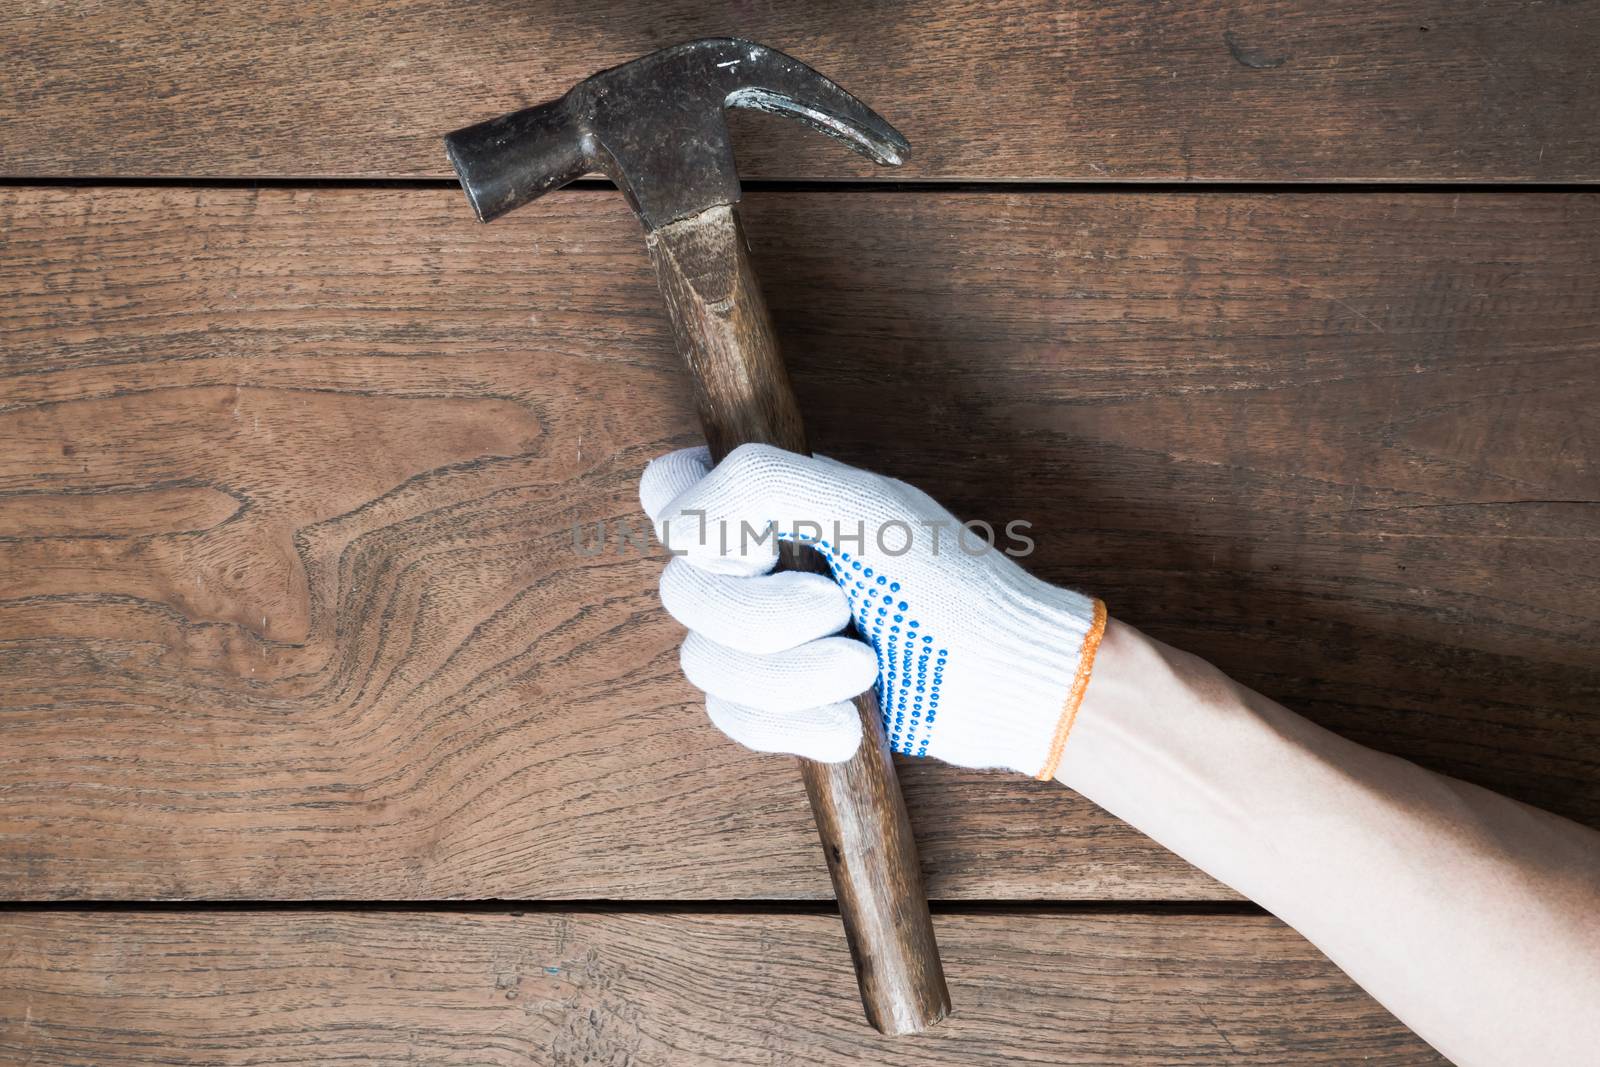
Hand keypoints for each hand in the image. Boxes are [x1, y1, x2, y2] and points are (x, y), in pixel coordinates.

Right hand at [640, 444, 1105, 776]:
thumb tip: (679, 525)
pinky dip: (794, 724)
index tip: (761, 549)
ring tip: (864, 672)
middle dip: (767, 619)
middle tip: (842, 611)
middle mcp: (754, 565)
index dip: (694, 528)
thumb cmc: (951, 586)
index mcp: (769, 502)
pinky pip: (732, 717)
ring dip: (791, 678)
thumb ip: (762, 483)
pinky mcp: (777, 700)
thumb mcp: (866, 510)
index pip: (667, 493)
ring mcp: (761, 634)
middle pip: (682, 593)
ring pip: (704, 664)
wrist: (1002, 683)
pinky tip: (849, 724)